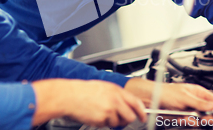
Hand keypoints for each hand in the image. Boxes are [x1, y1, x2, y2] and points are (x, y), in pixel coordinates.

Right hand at [32, 79, 146, 126]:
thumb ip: (117, 95)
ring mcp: (109, 110)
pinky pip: (107, 124)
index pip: (136, 102)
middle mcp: (115, 100)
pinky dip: (102, 122)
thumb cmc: (84, 91)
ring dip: (113, 121)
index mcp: (116, 90)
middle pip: (130, 115)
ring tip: (102, 114)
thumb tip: (127, 103)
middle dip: (127, 120)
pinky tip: (95, 115)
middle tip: (122, 119)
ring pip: (119, 122)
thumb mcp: (104, 87)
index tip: (143, 116)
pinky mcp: (101, 119)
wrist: (70, 96)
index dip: (142, 111)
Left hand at [125, 78, 212, 121]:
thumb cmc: (165, 92)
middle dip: (206, 117)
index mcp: (198, 92)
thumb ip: (199, 102)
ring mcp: (189, 109)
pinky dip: (185, 122)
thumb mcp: (184, 97)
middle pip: (209, 112)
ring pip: (199, 120)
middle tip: (204, 119)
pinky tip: (180, 118)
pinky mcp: (183, 117)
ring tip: (186, 116)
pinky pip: (189, 123)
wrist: (151, 99)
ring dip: (193, 120)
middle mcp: (195, 101)